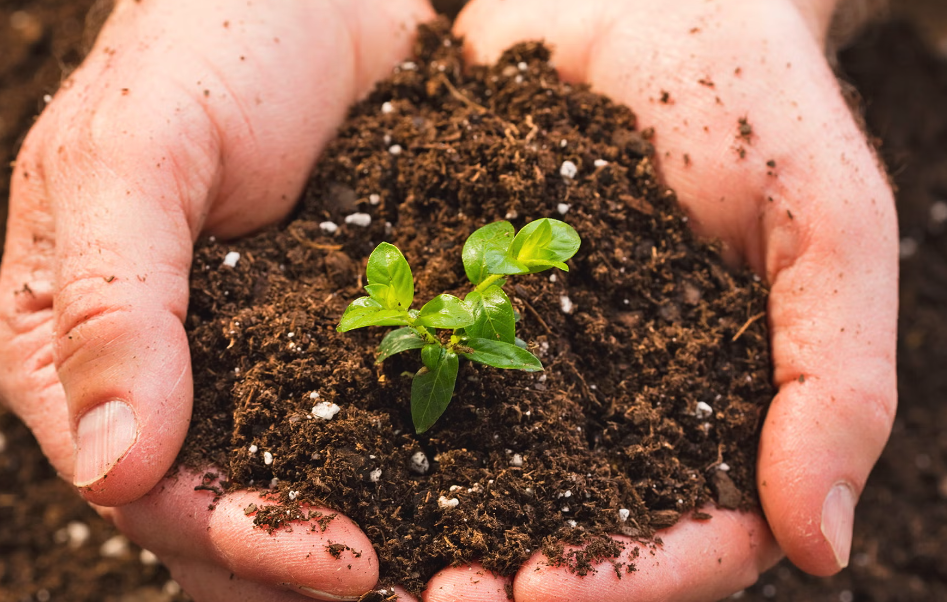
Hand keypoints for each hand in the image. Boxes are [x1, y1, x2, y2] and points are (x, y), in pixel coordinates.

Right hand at [0, 0, 432, 598]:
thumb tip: (113, 472)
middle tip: (430, 590)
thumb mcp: (137, 153)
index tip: (343, 565)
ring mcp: (273, 360)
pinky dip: (433, 463)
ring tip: (469, 569)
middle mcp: (183, 376)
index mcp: (89, 352)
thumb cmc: (207, 46)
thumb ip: (109, 300)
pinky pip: (388, 416)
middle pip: (238, 509)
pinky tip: (499, 489)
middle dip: (320, 560)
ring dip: (388, 533)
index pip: (154, 489)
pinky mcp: (357, 334)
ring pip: (317, 482)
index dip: (241, 537)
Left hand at [409, 0, 896, 599]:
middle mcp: (618, 412)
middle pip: (570, 532)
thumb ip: (838, 377)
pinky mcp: (460, 307)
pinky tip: (323, 448)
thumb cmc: (753, 101)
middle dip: (507, 576)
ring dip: (430, 527)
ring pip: (483, 476)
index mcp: (717, 417)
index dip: (626, 581)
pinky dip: (378, 422)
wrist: (641, 1)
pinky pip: (419, 377)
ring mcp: (532, 364)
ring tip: (368, 557)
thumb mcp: (826, 222)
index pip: (688, 540)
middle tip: (435, 601)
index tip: (543, 592)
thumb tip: (822, 549)